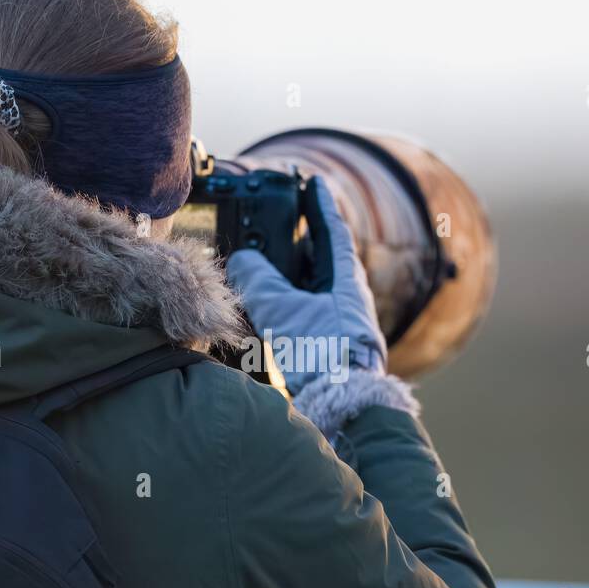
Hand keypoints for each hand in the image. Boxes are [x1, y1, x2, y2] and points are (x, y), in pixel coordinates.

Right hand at [226, 177, 386, 395]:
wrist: (345, 406)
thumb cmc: (323, 353)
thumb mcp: (283, 309)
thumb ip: (258, 280)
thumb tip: (243, 260)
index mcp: (346, 280)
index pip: (332, 230)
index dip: (319, 204)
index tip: (311, 181)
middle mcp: (346, 297)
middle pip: (320, 257)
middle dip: (297, 239)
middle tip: (276, 221)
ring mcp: (338, 321)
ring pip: (310, 286)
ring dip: (286, 273)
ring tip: (260, 262)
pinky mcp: (326, 344)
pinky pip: (303, 311)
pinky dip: (284, 301)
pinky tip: (264, 307)